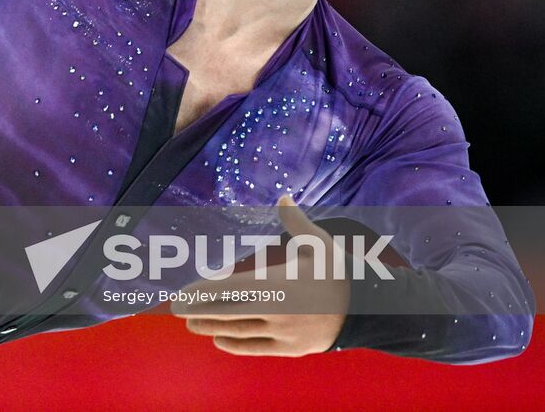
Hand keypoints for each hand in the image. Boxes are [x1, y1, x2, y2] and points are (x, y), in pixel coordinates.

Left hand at [170, 194, 348, 356]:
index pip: (232, 290)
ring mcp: (286, 333)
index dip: (203, 294)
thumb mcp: (320, 243)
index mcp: (281, 284)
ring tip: (192, 325)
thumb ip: (296, 222)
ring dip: (213, 328)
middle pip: (230, 313)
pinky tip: (219, 338)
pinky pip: (256, 347)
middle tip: (176, 310)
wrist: (368, 309)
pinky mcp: (292, 348)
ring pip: (240, 331)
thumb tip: (284, 196)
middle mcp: (280, 312)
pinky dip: (235, 344)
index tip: (181, 295)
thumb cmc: (338, 271)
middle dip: (200, 312)